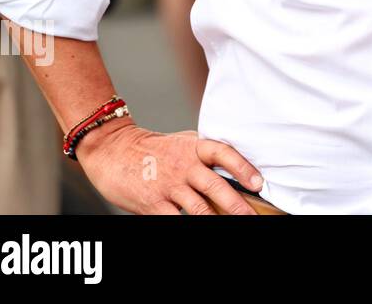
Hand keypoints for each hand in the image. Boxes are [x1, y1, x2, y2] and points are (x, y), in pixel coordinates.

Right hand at [77, 120, 265, 214]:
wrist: (112, 149)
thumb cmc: (153, 148)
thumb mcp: (183, 142)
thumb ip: (205, 153)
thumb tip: (236, 168)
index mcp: (194, 147)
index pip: (224, 154)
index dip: (243, 168)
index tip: (258, 184)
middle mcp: (184, 166)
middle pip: (215, 186)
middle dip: (237, 205)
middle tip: (252, 217)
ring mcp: (168, 186)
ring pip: (199, 209)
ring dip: (216, 220)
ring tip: (233, 226)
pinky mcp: (152, 204)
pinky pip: (174, 221)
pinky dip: (188, 227)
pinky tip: (198, 229)